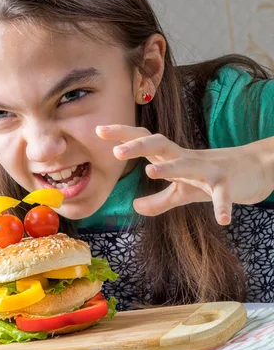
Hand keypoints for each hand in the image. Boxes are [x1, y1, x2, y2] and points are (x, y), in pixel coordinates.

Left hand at [96, 125, 272, 224]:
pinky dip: (222, 206)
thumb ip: (159, 200)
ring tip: (149, 171)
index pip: (143, 140)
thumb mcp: (182, 191)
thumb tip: (135, 206)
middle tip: (115, 151)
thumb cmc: (210, 177)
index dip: (122, 134)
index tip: (98, 129)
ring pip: (187, 163)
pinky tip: (222, 220)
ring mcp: (208, 168)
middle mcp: (186, 158)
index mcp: (171, 157)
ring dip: (169, 167)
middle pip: (159, 144)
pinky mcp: (227, 182)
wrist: (252, 170)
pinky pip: (223, 194)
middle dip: (138, 145)